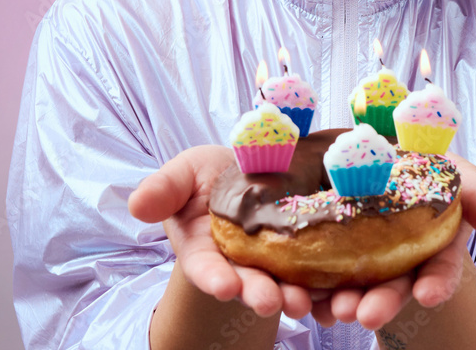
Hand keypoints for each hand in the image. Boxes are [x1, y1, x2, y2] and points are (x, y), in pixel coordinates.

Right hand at [127, 145, 313, 319]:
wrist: (253, 171)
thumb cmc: (213, 176)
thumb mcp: (186, 173)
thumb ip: (164, 189)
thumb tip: (137, 204)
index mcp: (206, 250)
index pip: (205, 268)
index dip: (213, 278)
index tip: (224, 285)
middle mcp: (240, 265)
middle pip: (248, 283)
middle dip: (259, 294)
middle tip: (272, 302)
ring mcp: (273, 266)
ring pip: (284, 287)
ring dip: (295, 298)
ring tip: (305, 303)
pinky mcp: (307, 261)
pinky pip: (319, 278)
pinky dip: (327, 290)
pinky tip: (338, 297)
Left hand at [309, 151, 475, 329]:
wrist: (373, 161)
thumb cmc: (420, 166)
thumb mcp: (454, 172)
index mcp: (433, 244)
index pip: (440, 268)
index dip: (437, 283)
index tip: (427, 294)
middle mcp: (399, 260)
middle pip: (394, 286)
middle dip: (383, 302)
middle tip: (367, 314)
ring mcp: (363, 262)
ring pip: (355, 289)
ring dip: (344, 303)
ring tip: (334, 310)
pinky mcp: (326, 258)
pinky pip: (317, 279)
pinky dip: (312, 293)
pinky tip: (304, 299)